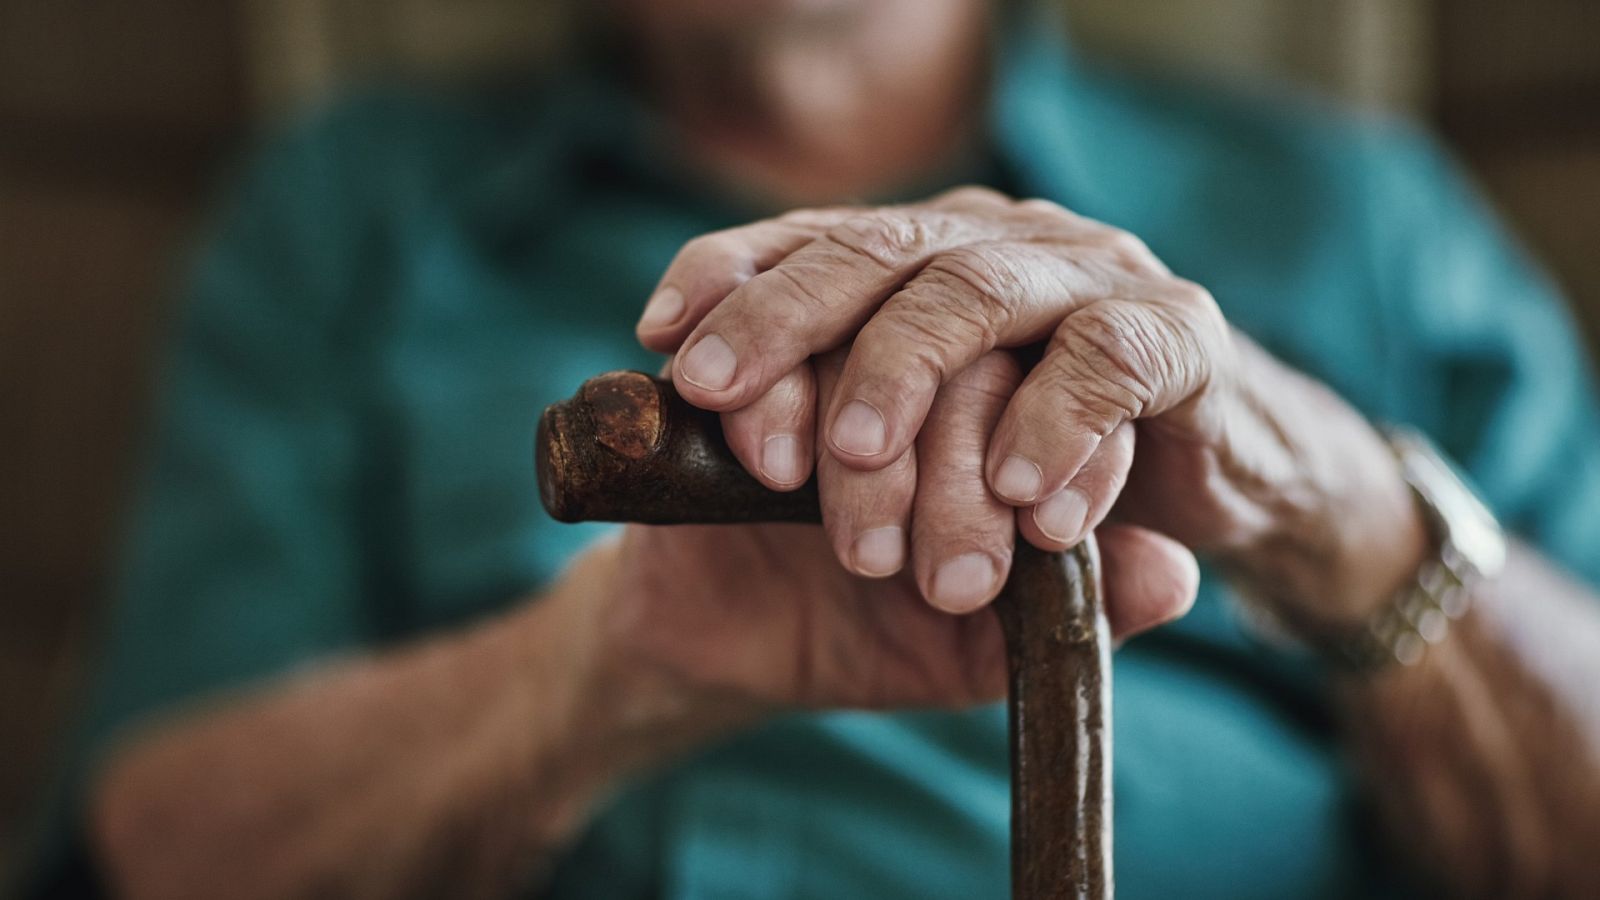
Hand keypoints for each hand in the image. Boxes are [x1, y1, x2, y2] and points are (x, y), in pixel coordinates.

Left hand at [636, 187, 1426, 628]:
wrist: (1201, 506)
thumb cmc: (1009, 505)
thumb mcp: (889, 498)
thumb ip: (801, 447)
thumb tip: (668, 389)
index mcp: (911, 266)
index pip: (801, 243)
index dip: (732, 289)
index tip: (675, 363)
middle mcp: (987, 246)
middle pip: (871, 257)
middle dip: (792, 338)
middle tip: (748, 440)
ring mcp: (1080, 275)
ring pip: (972, 296)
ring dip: (910, 387)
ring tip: (861, 481)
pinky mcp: (1172, 333)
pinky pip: (1105, 360)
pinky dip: (1056, 429)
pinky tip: (1022, 507)